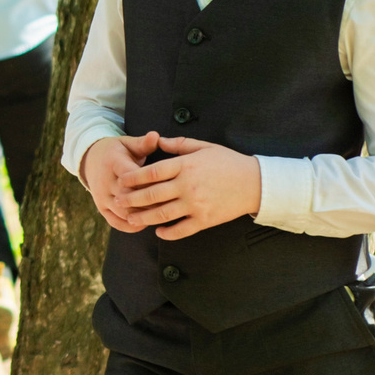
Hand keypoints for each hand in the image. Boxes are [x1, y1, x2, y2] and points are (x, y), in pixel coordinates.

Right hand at [81, 132, 161, 231]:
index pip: (132, 177)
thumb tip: (156, 136)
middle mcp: (105, 182)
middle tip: (171, 204)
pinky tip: (145, 223)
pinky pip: (115, 222)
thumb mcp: (128, 143)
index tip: (168, 185)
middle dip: (150, 202)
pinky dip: (131, 225)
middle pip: (129, 197)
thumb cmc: (117, 151)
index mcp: (113, 163)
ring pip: (123, 212)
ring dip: (142, 216)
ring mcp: (102, 197)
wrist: (91, 160)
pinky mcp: (101, 208)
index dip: (150, 183)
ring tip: (161, 215)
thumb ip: (143, 143)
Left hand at [121, 136, 262, 238]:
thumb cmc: (229, 162)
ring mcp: (196, 205)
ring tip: (131, 220)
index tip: (121, 181)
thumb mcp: (205, 147)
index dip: (133, 177)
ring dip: (144, 218)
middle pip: (152, 195)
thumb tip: (158, 141)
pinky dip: (167, 233)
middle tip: (118, 202)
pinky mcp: (204, 220)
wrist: (255, 183)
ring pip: (162, 214)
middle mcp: (188, 186)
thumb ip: (179, 145)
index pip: (152, 172)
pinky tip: (158, 232)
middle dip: (132, 199)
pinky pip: (181, 230)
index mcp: (186, 166)